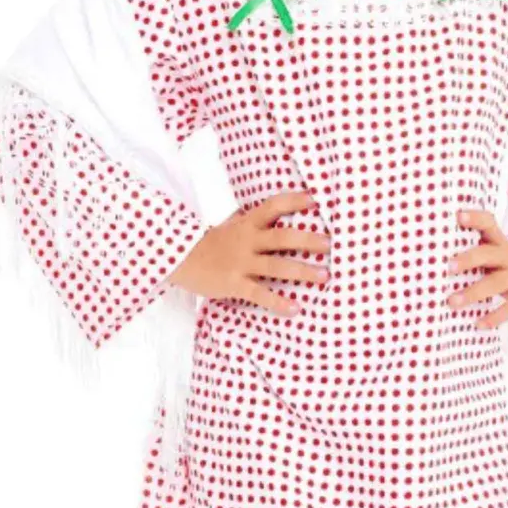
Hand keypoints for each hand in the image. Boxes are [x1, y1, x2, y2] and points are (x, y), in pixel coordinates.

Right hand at [169, 189, 329, 314]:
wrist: (177, 259)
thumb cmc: (209, 243)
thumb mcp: (230, 225)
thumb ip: (251, 220)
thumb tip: (274, 211)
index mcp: (246, 224)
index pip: (272, 206)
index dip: (294, 201)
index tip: (315, 200)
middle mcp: (247, 241)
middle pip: (282, 237)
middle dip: (308, 240)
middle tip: (330, 244)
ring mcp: (241, 263)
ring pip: (277, 266)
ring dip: (302, 271)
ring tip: (324, 276)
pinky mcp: (234, 284)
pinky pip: (260, 294)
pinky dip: (278, 302)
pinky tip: (295, 308)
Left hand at [447, 208, 507, 328]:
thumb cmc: (503, 267)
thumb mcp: (492, 254)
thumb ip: (471, 252)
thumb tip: (430, 258)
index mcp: (498, 242)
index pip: (488, 223)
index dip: (475, 218)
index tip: (459, 216)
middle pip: (488, 254)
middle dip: (468, 259)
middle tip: (448, 267)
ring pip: (496, 282)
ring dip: (473, 293)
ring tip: (452, 302)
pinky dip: (494, 317)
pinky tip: (478, 325)